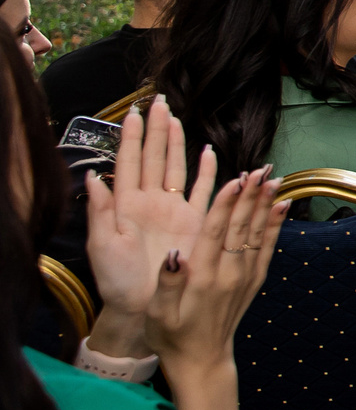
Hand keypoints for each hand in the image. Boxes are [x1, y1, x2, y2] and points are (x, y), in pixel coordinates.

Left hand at [84, 97, 217, 356]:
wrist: (143, 306)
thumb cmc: (117, 281)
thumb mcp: (102, 246)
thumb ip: (100, 211)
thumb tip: (93, 176)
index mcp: (126, 205)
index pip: (128, 163)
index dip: (131, 138)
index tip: (133, 113)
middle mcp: (150, 202)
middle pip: (153, 158)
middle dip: (155, 130)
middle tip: (159, 102)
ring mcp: (172, 210)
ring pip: (175, 168)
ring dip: (176, 143)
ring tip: (176, 119)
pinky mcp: (193, 222)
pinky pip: (202, 191)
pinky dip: (206, 171)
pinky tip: (207, 153)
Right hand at [148, 169, 284, 409]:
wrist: (201, 360)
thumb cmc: (171, 336)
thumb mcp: (158, 313)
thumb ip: (167, 282)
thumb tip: (174, 253)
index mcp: (203, 278)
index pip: (216, 233)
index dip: (226, 205)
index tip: (236, 179)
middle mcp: (228, 274)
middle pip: (240, 227)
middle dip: (250, 196)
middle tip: (261, 169)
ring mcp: (244, 277)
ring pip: (256, 233)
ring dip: (265, 204)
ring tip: (273, 178)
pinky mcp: (253, 281)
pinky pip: (267, 248)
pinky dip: (274, 225)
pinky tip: (281, 206)